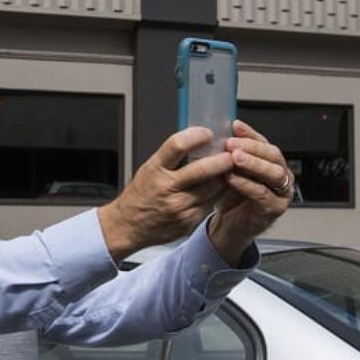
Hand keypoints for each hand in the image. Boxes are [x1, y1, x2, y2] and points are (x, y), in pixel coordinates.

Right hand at [97, 127, 233, 260]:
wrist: (128, 226)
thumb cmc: (140, 195)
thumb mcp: (149, 170)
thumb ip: (171, 158)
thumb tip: (196, 141)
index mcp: (155, 169)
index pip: (177, 145)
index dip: (196, 136)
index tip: (207, 133)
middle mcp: (167, 187)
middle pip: (203, 169)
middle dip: (222, 160)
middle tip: (231, 154)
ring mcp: (179, 206)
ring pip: (213, 188)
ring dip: (224, 177)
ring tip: (228, 170)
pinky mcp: (188, 220)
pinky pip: (211, 204)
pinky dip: (217, 194)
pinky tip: (217, 188)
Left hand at [208, 119, 293, 263]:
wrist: (228, 225)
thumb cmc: (230, 196)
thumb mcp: (229, 170)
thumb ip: (230, 154)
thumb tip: (219, 132)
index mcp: (271, 162)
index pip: (264, 142)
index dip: (250, 134)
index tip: (235, 126)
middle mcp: (281, 175)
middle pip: (273, 155)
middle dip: (252, 147)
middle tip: (232, 144)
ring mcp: (281, 192)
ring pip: (273, 173)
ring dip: (253, 164)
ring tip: (234, 158)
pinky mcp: (275, 209)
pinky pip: (262, 193)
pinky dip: (246, 184)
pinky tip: (232, 178)